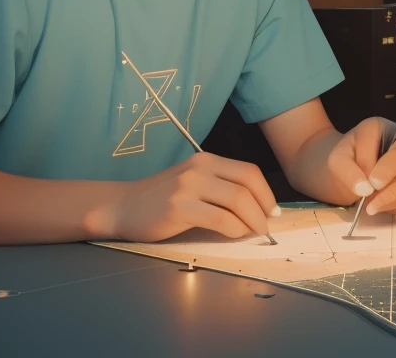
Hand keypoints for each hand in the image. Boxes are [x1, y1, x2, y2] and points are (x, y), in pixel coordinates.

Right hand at [86, 152, 278, 242]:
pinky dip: (234, 229)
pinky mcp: (179, 207)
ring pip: (237, 200)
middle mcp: (199, 168)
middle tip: (267, 226)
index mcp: (206, 160)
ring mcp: (188, 186)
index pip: (248, 171)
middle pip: (247, 184)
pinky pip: (220, 219)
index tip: (272, 210)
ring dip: (253, 220)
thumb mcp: (193, 183)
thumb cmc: (161, 199)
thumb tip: (257, 207)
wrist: (123, 207)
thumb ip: (220, 188)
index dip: (266, 192)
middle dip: (263, 208)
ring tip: (254, 232)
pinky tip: (234, 234)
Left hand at [326, 117, 395, 216]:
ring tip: (370, 206)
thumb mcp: (338, 161)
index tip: (360, 180)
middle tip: (372, 189)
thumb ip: (347, 170)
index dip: (369, 162)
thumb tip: (365, 189)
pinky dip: (394, 205)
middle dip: (389, 173)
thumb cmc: (349, 162)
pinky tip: (378, 205)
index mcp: (382, 128)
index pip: (382, 141)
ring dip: (391, 196)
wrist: (355, 175)